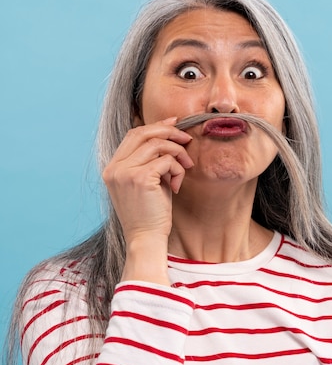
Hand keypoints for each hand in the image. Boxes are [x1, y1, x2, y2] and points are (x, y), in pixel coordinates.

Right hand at [102, 117, 193, 282]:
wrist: (146, 240)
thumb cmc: (150, 215)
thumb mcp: (146, 183)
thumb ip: (150, 160)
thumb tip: (168, 134)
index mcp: (112, 168)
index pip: (132, 135)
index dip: (155, 126)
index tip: (173, 124)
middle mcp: (115, 168)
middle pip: (142, 133)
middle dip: (168, 132)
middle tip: (186, 139)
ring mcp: (125, 172)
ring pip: (157, 145)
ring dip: (177, 153)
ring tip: (185, 168)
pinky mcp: (140, 179)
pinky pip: (167, 160)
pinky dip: (178, 169)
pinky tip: (177, 186)